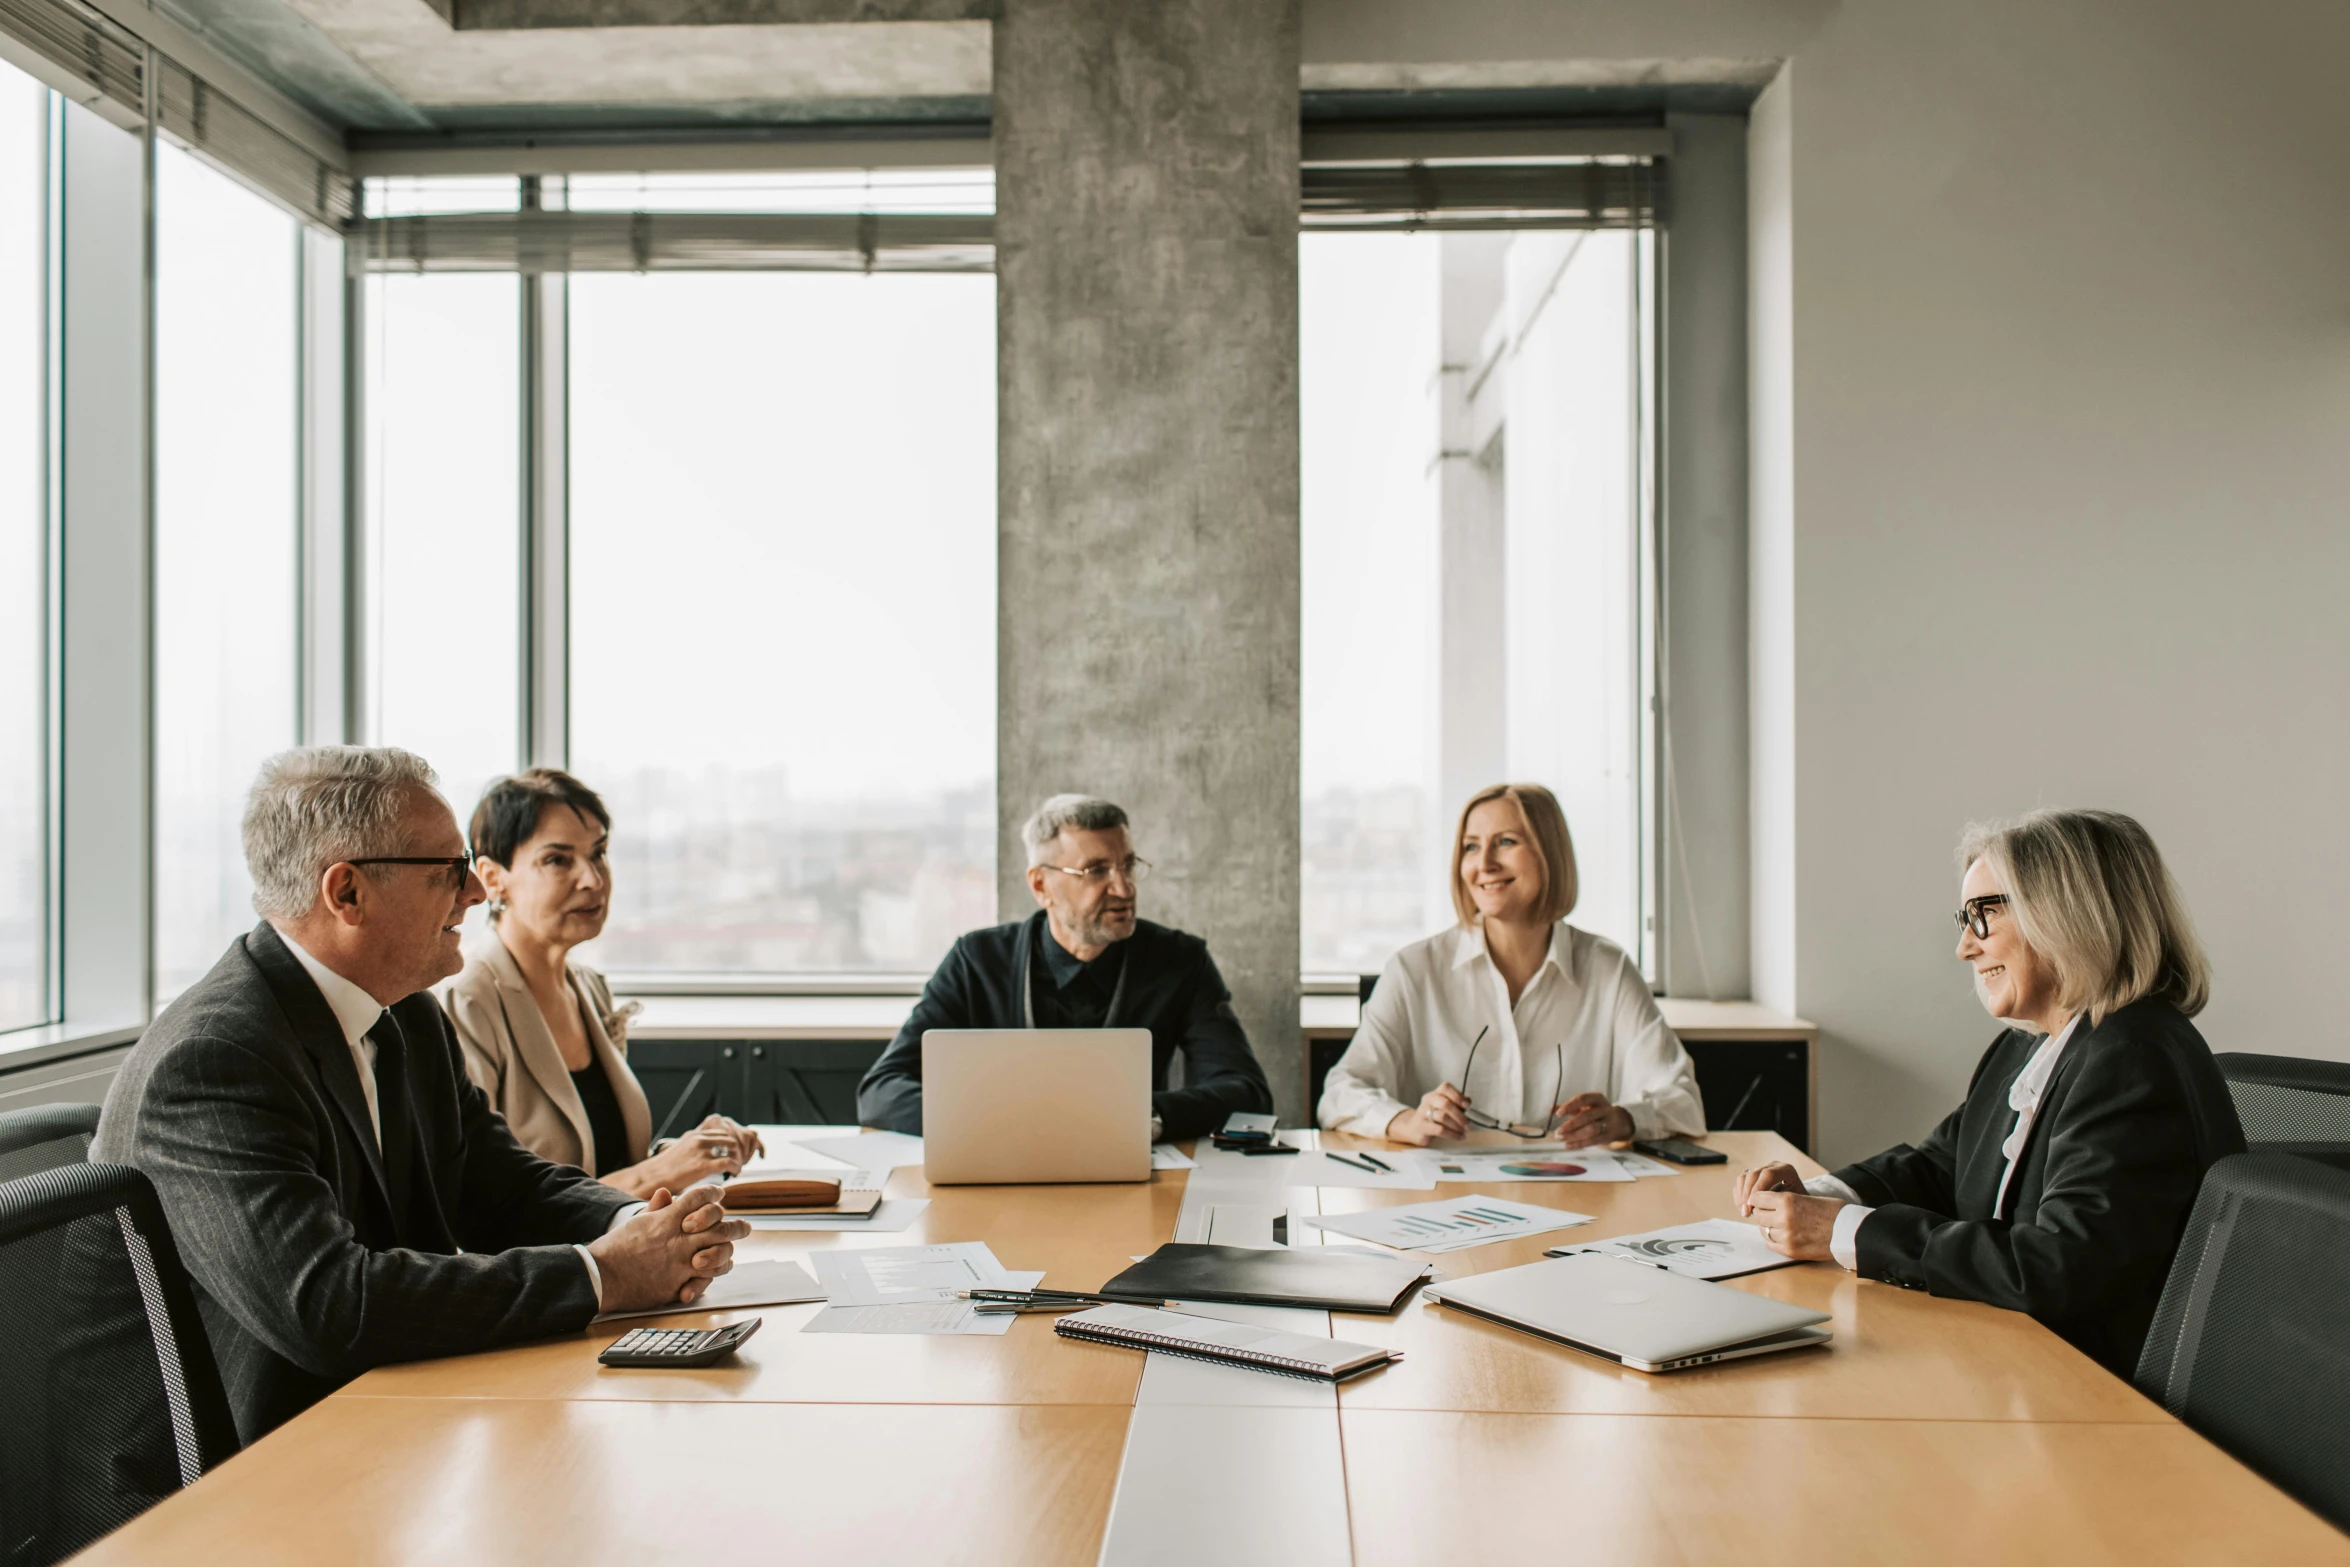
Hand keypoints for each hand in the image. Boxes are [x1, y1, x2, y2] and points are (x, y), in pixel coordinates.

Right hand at [586, 1184, 750, 1312]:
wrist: (601, 1276)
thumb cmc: (615, 1248)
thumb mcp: (636, 1222)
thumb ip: (655, 1209)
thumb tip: (667, 1193)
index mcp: (667, 1219)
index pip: (699, 1197)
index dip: (713, 1193)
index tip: (720, 1194)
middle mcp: (679, 1237)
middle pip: (720, 1226)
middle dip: (736, 1225)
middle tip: (745, 1227)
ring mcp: (681, 1260)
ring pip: (720, 1252)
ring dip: (728, 1251)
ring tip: (730, 1251)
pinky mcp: (678, 1282)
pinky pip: (707, 1277)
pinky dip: (714, 1273)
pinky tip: (716, 1270)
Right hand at [628, 1116, 761, 1194]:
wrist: (651, 1178)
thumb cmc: (666, 1169)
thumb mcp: (682, 1150)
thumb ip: (697, 1148)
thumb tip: (712, 1152)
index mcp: (696, 1134)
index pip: (724, 1131)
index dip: (733, 1143)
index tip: (734, 1154)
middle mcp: (700, 1138)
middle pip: (732, 1138)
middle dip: (739, 1150)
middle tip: (738, 1163)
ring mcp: (701, 1150)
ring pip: (733, 1148)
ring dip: (739, 1158)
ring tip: (736, 1169)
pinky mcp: (702, 1164)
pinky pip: (729, 1162)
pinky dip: (736, 1167)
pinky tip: (733, 1174)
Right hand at [1385, 1083, 1471, 1144]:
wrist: (1413, 1129)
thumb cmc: (1432, 1118)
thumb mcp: (1443, 1108)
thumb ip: (1456, 1104)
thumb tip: (1468, 1101)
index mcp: (1435, 1094)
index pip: (1445, 1088)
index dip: (1458, 1096)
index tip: (1467, 1105)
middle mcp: (1428, 1101)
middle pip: (1445, 1103)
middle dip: (1459, 1115)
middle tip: (1468, 1125)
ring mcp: (1423, 1113)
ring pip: (1442, 1117)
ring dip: (1457, 1126)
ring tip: (1464, 1132)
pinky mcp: (1422, 1126)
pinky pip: (1439, 1130)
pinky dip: (1452, 1134)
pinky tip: (1458, 1137)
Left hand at [1552, 1093, 1633, 1148]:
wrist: (1623, 1122)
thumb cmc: (1598, 1112)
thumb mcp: (1587, 1106)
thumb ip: (1570, 1107)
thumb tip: (1551, 1109)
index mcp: (1597, 1099)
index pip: (1583, 1099)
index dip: (1570, 1106)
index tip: (1558, 1113)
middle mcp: (1604, 1110)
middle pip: (1587, 1116)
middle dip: (1571, 1124)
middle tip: (1558, 1131)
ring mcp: (1608, 1124)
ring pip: (1591, 1130)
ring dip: (1574, 1135)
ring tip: (1561, 1138)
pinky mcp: (1608, 1136)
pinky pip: (1593, 1141)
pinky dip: (1579, 1144)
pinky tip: (1568, 1145)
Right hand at [1733, 1161, 1807, 1213]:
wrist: (1798, 1202)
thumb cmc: (1799, 1205)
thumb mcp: (1794, 1204)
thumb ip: (1779, 1203)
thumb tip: (1759, 1208)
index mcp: (1786, 1170)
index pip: (1768, 1174)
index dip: (1757, 1189)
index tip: (1753, 1205)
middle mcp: (1773, 1166)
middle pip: (1754, 1174)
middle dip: (1747, 1194)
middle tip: (1746, 1213)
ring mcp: (1762, 1169)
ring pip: (1744, 1177)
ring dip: (1741, 1195)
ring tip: (1745, 1212)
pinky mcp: (1754, 1176)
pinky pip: (1741, 1181)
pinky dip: (1739, 1194)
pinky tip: (1742, 1206)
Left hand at [1744, 1188, 1841, 1260]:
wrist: (1851, 1232)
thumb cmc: (1833, 1212)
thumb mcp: (1806, 1198)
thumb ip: (1786, 1201)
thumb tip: (1768, 1204)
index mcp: (1788, 1200)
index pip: (1757, 1198)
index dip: (1759, 1200)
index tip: (1761, 1202)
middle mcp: (1784, 1218)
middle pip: (1759, 1215)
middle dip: (1763, 1214)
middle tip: (1770, 1214)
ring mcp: (1786, 1236)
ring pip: (1763, 1230)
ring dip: (1768, 1227)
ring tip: (1778, 1226)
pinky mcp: (1791, 1251)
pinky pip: (1771, 1245)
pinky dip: (1773, 1240)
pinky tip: (1782, 1236)